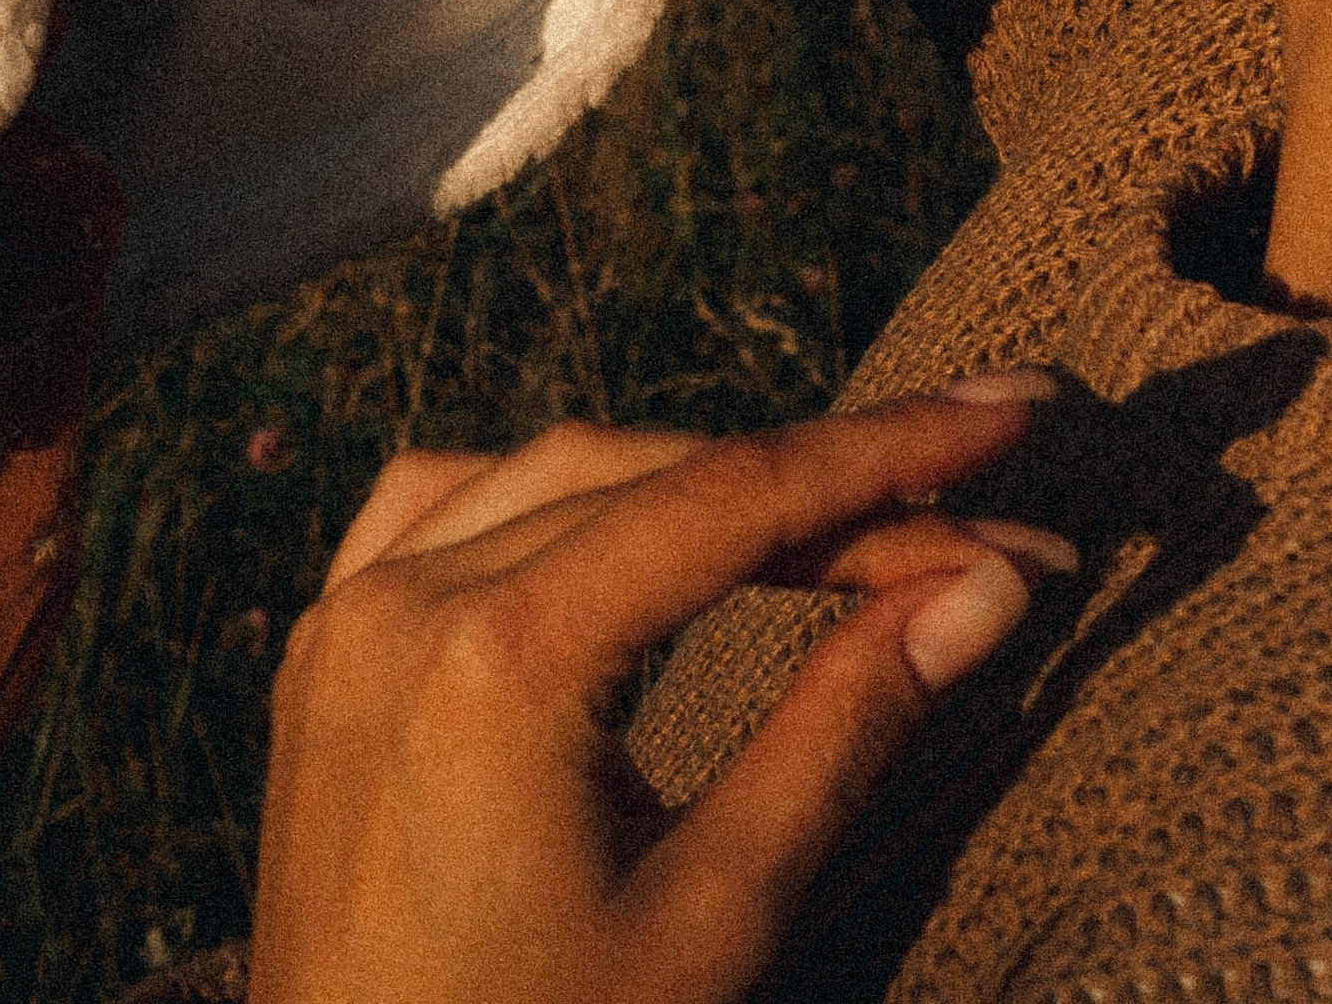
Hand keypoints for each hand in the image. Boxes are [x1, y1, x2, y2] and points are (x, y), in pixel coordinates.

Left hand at [251, 387, 1059, 1003]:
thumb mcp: (719, 912)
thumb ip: (847, 728)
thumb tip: (986, 591)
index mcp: (499, 658)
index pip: (733, 503)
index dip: (887, 456)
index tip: (1010, 419)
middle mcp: (403, 602)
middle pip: (654, 483)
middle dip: (819, 490)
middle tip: (967, 513)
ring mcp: (345, 621)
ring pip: (548, 475)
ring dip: (693, 482)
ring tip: (834, 520)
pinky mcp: (321, 658)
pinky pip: (437, 511)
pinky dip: (552, 498)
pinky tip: (627, 521)